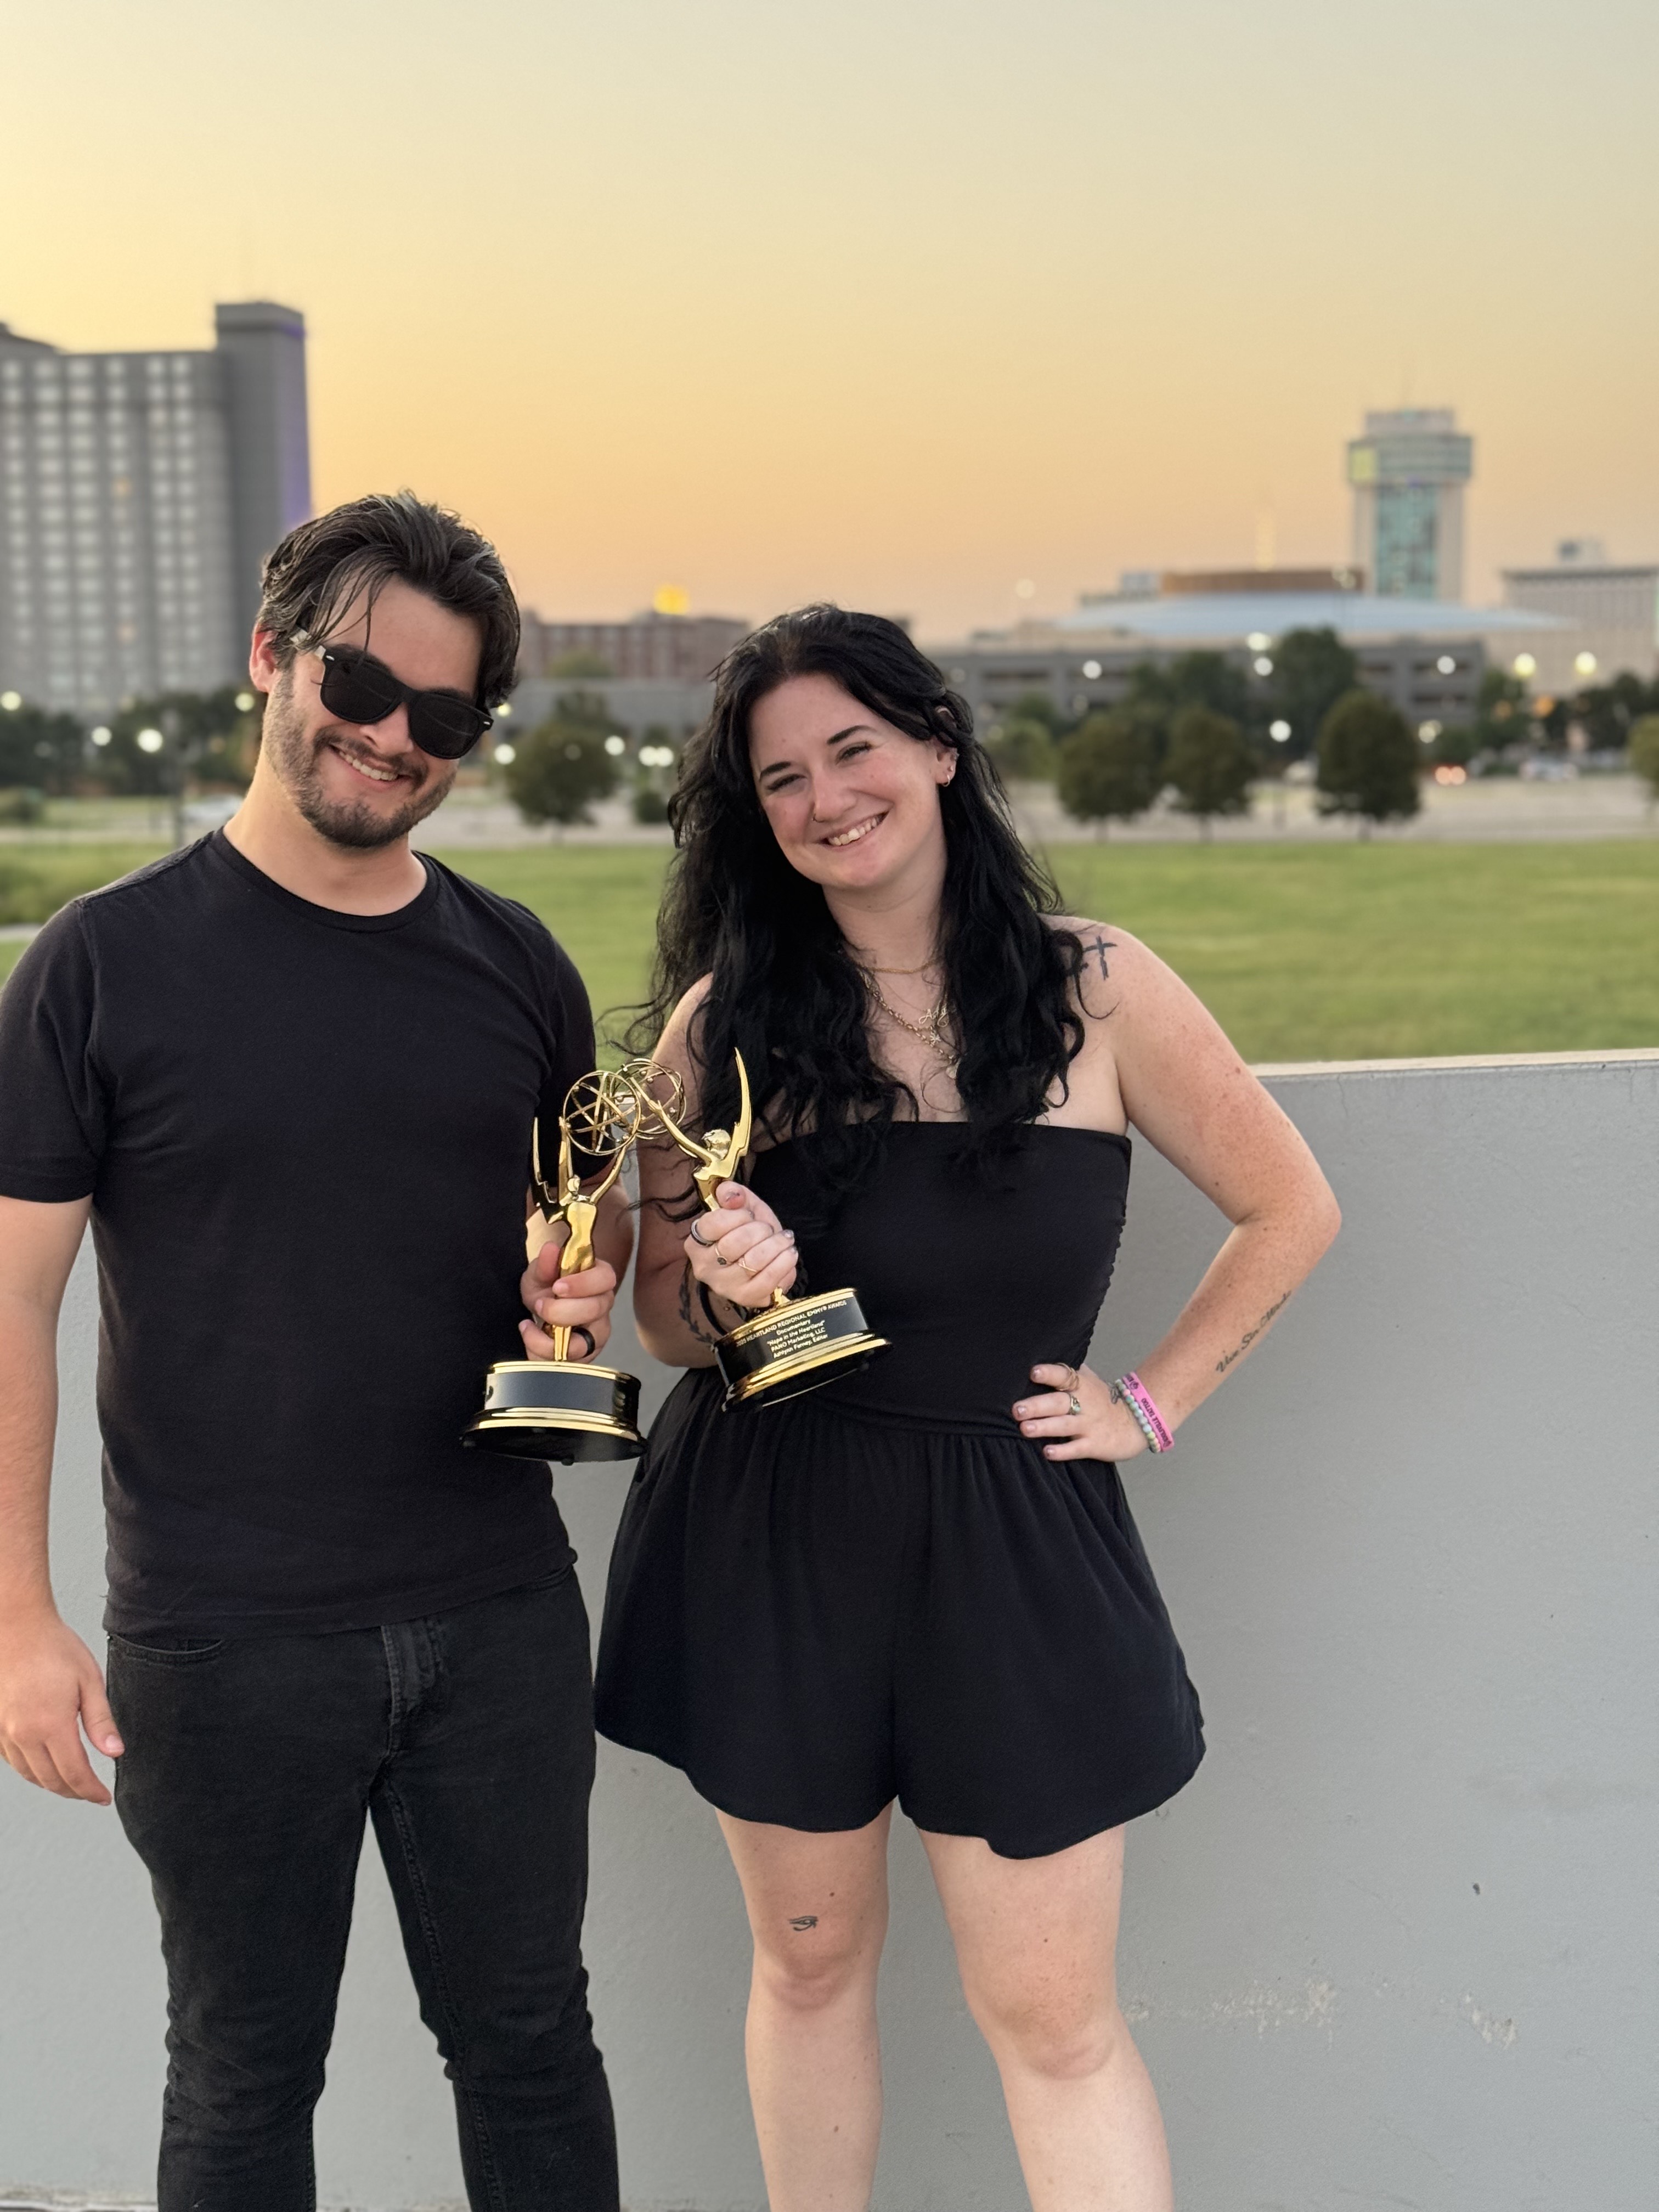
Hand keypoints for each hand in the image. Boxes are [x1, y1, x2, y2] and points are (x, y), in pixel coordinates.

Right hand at [0, 1602, 123, 1804]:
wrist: (17, 1629)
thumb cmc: (55, 1649)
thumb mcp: (89, 1681)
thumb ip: (101, 1721)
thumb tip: (115, 1753)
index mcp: (51, 1725)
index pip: (74, 1773)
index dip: (91, 1791)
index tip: (104, 1797)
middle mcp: (23, 1734)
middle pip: (51, 1780)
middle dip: (74, 1792)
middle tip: (93, 1793)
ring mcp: (5, 1732)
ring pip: (30, 1774)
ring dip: (52, 1784)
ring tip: (74, 1783)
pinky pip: (13, 1761)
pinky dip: (32, 1771)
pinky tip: (45, 1766)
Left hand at [519, 1225, 617, 1362]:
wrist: (540, 1308)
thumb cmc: (546, 1287)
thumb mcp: (539, 1272)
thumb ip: (545, 1263)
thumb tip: (550, 1249)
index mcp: (599, 1278)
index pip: (605, 1279)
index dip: (582, 1284)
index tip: (557, 1286)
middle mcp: (603, 1306)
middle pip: (594, 1311)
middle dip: (561, 1311)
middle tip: (540, 1305)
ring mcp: (596, 1332)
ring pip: (583, 1344)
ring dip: (549, 1339)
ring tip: (529, 1326)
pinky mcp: (584, 1355)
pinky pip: (566, 1362)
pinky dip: (541, 1353)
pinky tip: (531, 1336)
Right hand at [684, 1181, 797, 1310]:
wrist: (765, 1259)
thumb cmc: (749, 1231)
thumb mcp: (742, 1206)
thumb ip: (732, 1194)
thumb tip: (732, 1197)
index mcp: (696, 1243)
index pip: (713, 1224)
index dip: (738, 1215)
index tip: (749, 1215)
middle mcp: (705, 1268)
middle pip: (734, 1243)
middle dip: (760, 1230)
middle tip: (768, 1229)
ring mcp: (724, 1286)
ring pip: (754, 1261)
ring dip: (776, 1244)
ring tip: (784, 1239)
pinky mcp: (746, 1298)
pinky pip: (769, 1279)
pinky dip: (784, 1262)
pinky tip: (789, 1253)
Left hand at [1013, 1362, 1149, 1463]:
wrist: (1135, 1423)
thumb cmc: (1102, 1400)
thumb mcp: (1089, 1380)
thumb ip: (1068, 1371)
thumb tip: (1040, 1355)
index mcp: (1081, 1385)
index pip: (1064, 1375)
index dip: (1049, 1373)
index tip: (1033, 1372)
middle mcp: (1084, 1403)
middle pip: (1059, 1402)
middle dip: (1037, 1405)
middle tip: (1016, 1409)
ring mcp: (1089, 1425)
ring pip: (1065, 1425)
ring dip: (1045, 1427)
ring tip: (1025, 1429)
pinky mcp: (1094, 1445)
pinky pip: (1077, 1449)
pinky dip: (1063, 1451)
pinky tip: (1047, 1452)